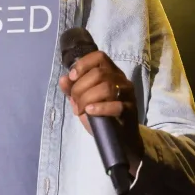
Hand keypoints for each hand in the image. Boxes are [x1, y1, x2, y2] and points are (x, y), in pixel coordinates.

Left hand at [58, 51, 143, 174]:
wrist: (118, 137)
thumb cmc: (100, 114)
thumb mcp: (82, 99)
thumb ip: (72, 89)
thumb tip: (63, 79)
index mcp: (110, 72)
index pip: (99, 56)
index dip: (83, 64)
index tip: (72, 77)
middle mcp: (120, 79)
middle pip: (99, 73)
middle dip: (80, 88)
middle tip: (74, 102)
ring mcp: (127, 93)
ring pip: (106, 87)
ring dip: (87, 99)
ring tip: (81, 110)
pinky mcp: (130, 109)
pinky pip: (116, 105)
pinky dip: (100, 107)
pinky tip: (90, 111)